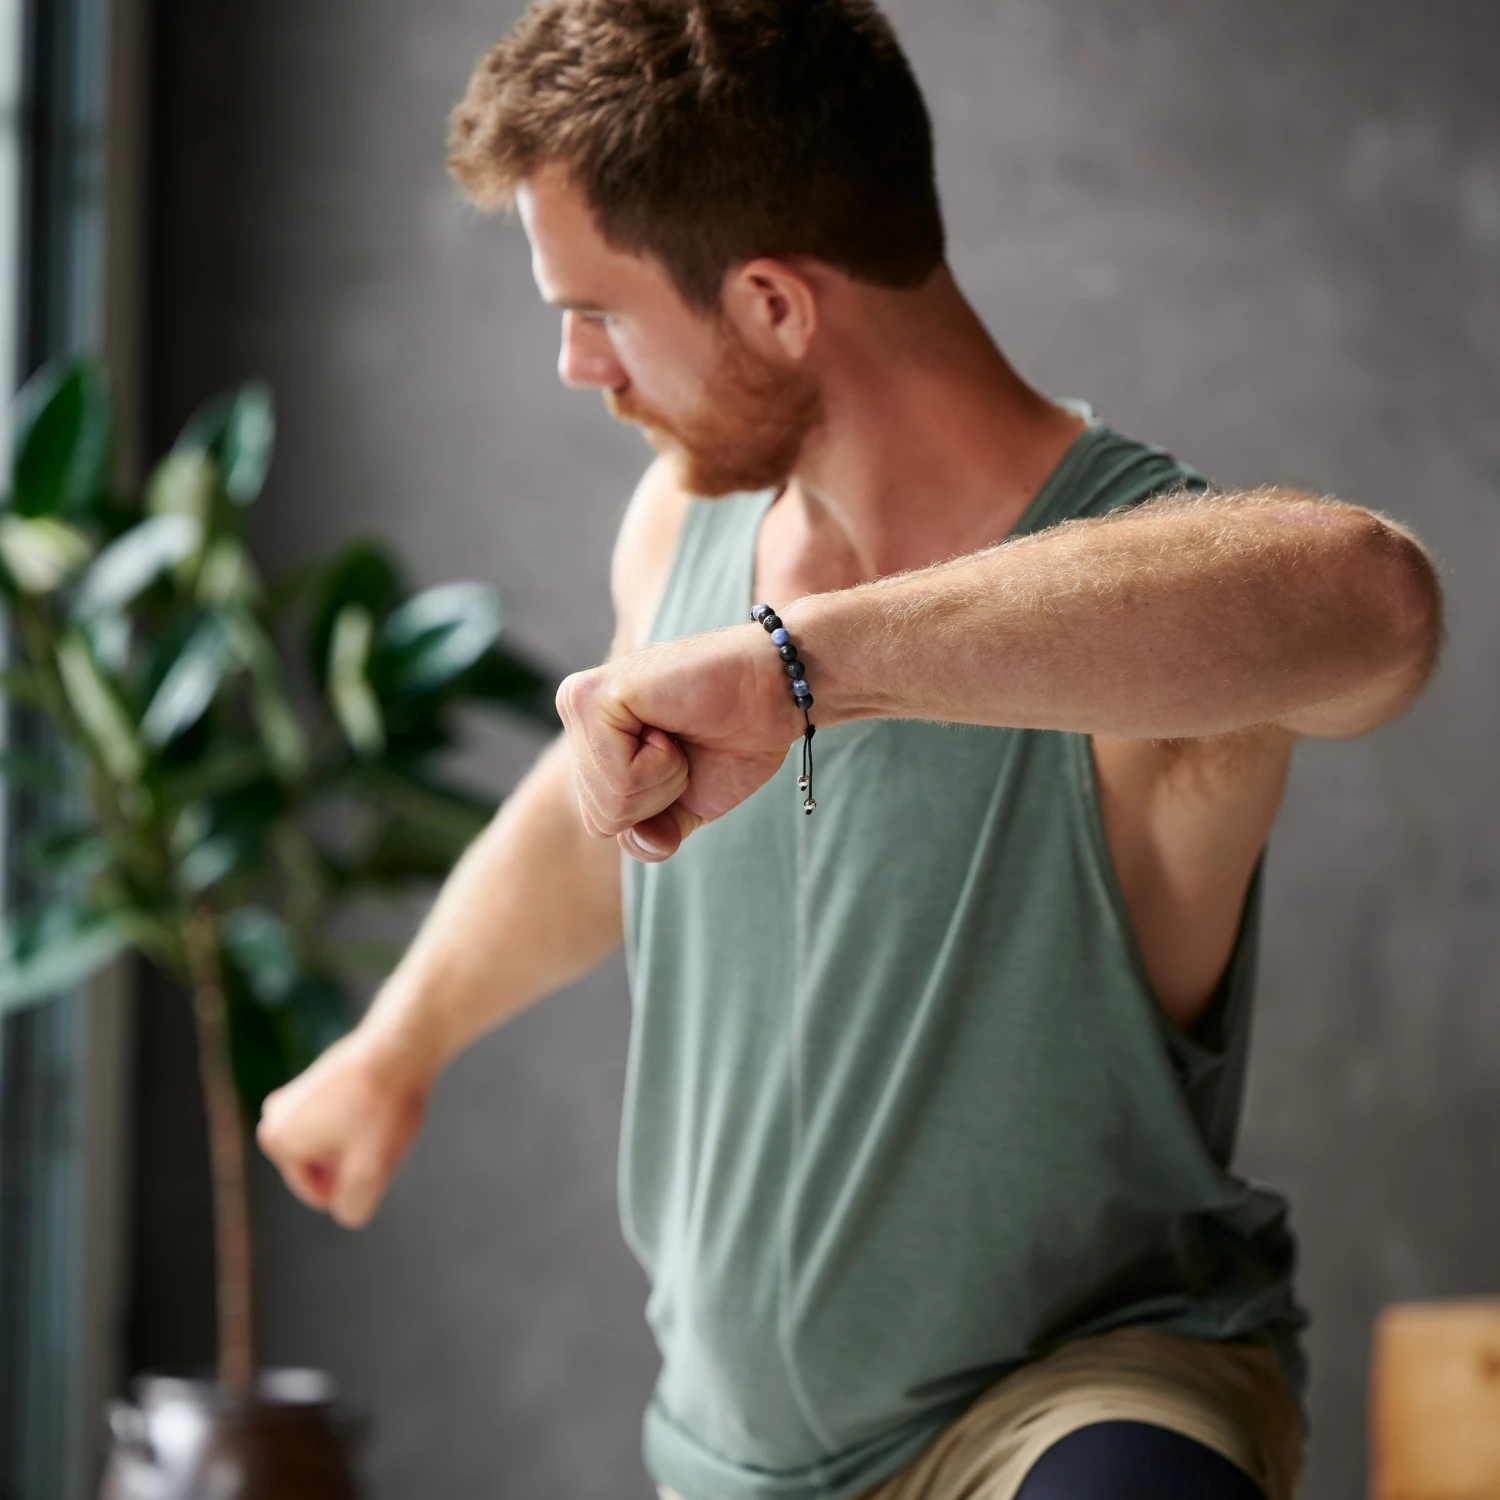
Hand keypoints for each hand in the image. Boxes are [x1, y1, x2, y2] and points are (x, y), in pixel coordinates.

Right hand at [256, 1025, 430, 1228]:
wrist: (402, 1045)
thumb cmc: (383, 1107)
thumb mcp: (369, 1173)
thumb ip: (352, 1207)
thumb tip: (346, 1207)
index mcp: (275, 1140)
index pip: (324, 1193)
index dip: (360, 1178)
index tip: (375, 1140)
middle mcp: (274, 1116)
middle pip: (328, 1168)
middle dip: (357, 1159)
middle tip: (379, 1128)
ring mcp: (294, 1095)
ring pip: (339, 1145)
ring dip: (364, 1139)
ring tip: (381, 1113)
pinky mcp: (318, 1080)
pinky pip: (345, 1121)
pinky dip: (366, 1118)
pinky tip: (383, 1100)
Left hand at [556, 623, 804, 861]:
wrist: (775, 691)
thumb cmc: (735, 739)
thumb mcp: (686, 805)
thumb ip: (652, 835)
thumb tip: (642, 841)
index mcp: (591, 742)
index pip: (602, 822)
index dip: (655, 812)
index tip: (684, 759)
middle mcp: (576, 717)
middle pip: (601, 817)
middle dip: (659, 797)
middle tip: (685, 745)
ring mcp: (578, 702)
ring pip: (608, 803)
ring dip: (663, 779)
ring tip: (680, 732)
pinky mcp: (593, 696)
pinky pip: (619, 779)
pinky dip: (660, 766)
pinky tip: (670, 723)